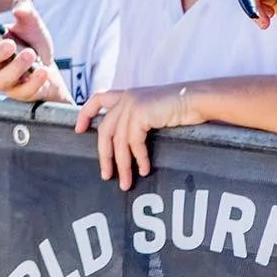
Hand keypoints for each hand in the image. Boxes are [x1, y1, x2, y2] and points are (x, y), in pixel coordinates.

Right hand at [0, 0, 67, 101]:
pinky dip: (34, 81)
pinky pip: (22, 91)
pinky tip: (42, 71)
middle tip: (10, 43)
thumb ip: (26, 12)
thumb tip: (19, 7)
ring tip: (31, 54)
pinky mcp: (19, 93)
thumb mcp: (31, 25)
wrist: (50, 69)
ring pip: (1, 79)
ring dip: (17, 66)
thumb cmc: (33, 45)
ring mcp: (3, 80)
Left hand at [75, 85, 201, 190]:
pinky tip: (144, 170)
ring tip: (126, 182)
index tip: (78, 130)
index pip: (97, 99)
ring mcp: (132, 105)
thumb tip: (128, 144)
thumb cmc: (182, 108)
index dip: (85, 114)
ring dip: (123, 165)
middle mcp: (126, 98)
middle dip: (105, 156)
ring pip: (119, 141)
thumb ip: (138, 120)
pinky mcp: (140, 113)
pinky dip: (138, 159)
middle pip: (105, 131)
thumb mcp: (154, 111)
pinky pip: (134, 142)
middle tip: (106, 175)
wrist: (199, 99)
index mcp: (127, 95)